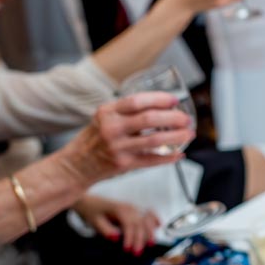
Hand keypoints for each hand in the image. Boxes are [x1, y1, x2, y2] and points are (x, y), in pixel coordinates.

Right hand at [58, 93, 193, 183]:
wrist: (75, 165)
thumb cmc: (94, 138)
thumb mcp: (104, 117)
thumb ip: (126, 111)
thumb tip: (161, 104)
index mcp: (108, 112)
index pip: (137, 101)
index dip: (159, 99)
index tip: (174, 101)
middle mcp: (112, 128)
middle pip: (149, 119)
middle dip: (173, 118)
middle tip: (186, 119)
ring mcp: (117, 147)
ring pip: (154, 140)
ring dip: (176, 136)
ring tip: (189, 134)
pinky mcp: (123, 164)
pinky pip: (151, 160)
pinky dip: (168, 158)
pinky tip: (179, 154)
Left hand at [75, 196, 158, 255]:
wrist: (90, 202)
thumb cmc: (92, 213)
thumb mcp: (95, 222)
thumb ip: (106, 230)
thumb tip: (117, 238)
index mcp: (119, 210)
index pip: (129, 225)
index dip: (130, 238)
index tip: (128, 250)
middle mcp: (129, 208)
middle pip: (139, 224)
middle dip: (140, 239)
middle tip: (137, 253)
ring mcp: (133, 208)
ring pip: (145, 220)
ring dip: (149, 232)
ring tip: (151, 244)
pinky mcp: (134, 210)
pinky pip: (147, 213)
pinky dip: (153, 219)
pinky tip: (158, 225)